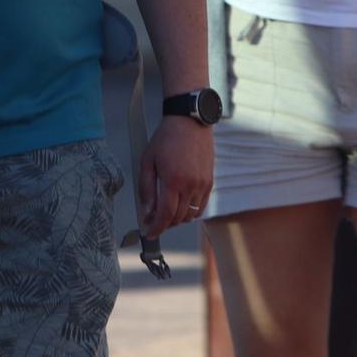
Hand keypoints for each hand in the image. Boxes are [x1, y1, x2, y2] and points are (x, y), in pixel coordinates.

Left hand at [138, 115, 213, 236]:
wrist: (189, 123)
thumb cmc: (165, 139)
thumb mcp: (147, 161)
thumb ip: (146, 189)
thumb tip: (146, 212)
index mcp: (173, 180)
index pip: (165, 215)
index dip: (156, 228)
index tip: (149, 233)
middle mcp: (190, 185)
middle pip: (178, 218)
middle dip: (164, 224)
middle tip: (153, 221)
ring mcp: (202, 185)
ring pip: (190, 215)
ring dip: (177, 219)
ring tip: (166, 213)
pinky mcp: (210, 182)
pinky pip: (201, 206)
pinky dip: (190, 212)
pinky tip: (181, 206)